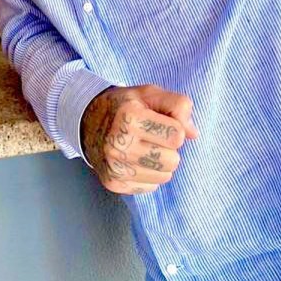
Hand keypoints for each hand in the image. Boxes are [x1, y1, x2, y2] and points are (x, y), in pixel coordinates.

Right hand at [80, 84, 197, 194]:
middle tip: (150, 136)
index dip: (174, 127)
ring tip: (143, 148)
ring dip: (159, 163)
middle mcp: (119, 144)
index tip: (158, 121)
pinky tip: (134, 161)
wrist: (87, 121)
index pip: (178, 135)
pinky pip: (150, 187)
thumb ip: (177, 105)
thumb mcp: (149, 93)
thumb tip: (193, 134)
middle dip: (167, 148)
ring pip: (164, 176)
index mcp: (129, 116)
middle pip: (173, 160)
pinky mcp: (113, 183)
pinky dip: (147, 175)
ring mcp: (115, 166)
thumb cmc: (124, 106)